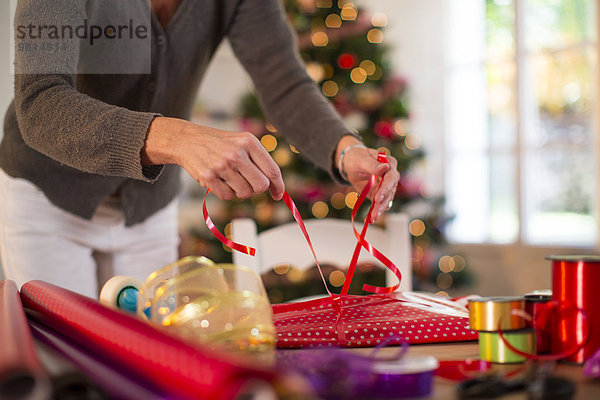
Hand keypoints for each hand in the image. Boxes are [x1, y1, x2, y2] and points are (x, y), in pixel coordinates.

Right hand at [142, 117, 284, 199]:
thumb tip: (275, 186)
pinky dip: (226, 192)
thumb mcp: (242, 142)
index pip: (272, 170)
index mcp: (249, 142)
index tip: (279, 195)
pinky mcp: (208, 177)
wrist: (187, 140)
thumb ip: (259, 160)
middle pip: (261, 186)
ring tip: (230, 178)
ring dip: (240, 190)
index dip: (278, 186)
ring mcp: (222, 165)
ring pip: (245, 193)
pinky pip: (227, 195)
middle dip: (257, 189)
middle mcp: (237, 153)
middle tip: (248, 183)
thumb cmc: (220, 144)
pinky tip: (219, 180)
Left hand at [336, 136, 399, 222]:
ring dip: (379, 210)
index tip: (377, 198)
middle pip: (389, 192)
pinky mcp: (379, 194)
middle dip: (382, 203)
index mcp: (390, 164)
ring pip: (385, 200)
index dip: (385, 189)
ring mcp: (386, 186)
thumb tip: (385, 168)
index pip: (391, 178)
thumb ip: (372, 165)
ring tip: (372, 219)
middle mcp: (391, 176)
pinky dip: (375, 211)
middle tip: (375, 214)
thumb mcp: (361, 159)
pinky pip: (379, 204)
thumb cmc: (357, 157)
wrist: (350, 163)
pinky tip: (370, 219)